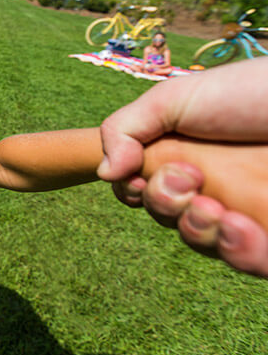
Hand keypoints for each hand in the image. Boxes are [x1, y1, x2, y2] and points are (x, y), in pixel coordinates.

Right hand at [99, 57, 267, 276]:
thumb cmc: (248, 91)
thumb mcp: (173, 98)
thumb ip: (124, 129)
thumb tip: (104, 174)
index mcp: (186, 154)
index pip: (145, 189)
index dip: (137, 192)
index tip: (145, 177)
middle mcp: (215, 184)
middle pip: (170, 219)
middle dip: (168, 208)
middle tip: (191, 182)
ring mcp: (249, 211)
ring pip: (205, 245)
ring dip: (199, 231)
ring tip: (218, 211)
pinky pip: (250, 263)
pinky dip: (237, 252)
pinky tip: (239, 227)